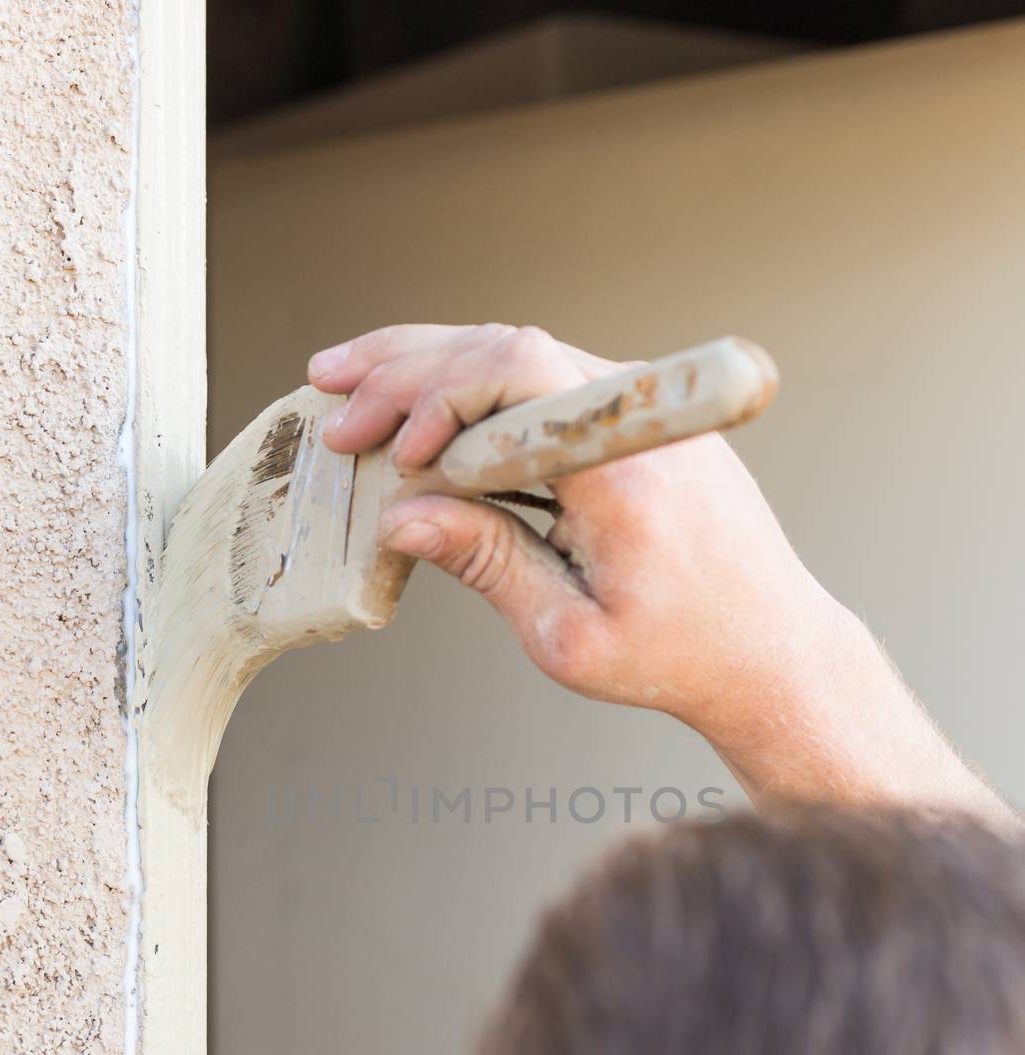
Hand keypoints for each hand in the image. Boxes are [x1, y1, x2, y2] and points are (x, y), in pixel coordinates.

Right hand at [308, 323, 831, 750]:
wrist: (769, 650)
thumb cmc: (681, 655)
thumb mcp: (568, 634)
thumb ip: (485, 564)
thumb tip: (400, 519)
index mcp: (622, 467)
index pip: (515, 374)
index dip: (436, 399)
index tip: (390, 457)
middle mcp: (636, 417)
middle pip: (504, 349)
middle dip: (407, 374)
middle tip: (334, 407)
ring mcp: (639, 409)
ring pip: (517, 356)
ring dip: (429, 368)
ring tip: (349, 382)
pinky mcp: (632, 421)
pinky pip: (542, 384)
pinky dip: (474, 392)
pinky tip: (418, 404)